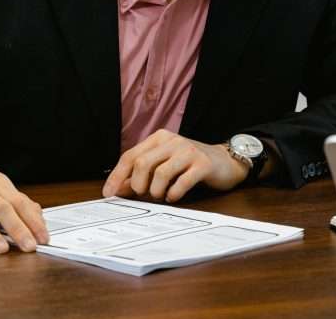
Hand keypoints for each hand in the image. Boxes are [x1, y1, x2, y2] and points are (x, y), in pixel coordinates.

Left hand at [102, 129, 246, 201]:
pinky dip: (173, 194)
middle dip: (137, 185)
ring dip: (156, 192)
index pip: (130, 156)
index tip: (109, 193)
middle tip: (143, 195)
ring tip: (161, 195)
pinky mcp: (203, 165)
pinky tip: (174, 196)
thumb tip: (118, 189)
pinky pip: (181, 182)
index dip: (117, 176)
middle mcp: (173, 141)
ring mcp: (189, 152)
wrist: (226, 161)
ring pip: (160, 174)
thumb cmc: (190, 164)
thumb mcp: (164, 165)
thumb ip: (142, 174)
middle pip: (142, 164)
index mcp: (160, 138)